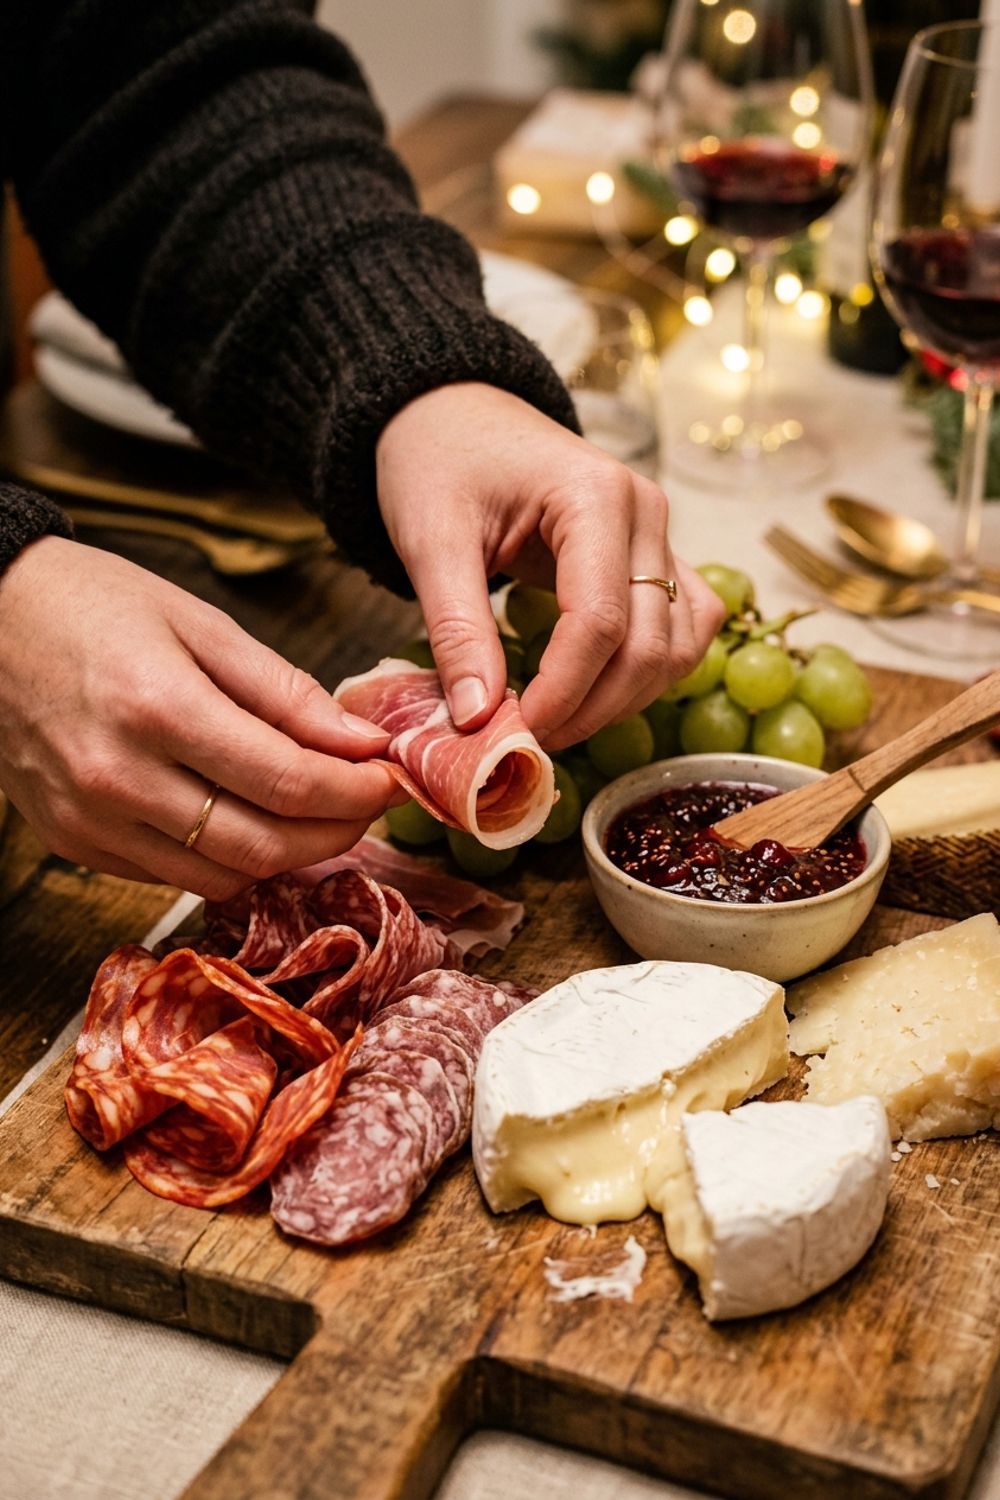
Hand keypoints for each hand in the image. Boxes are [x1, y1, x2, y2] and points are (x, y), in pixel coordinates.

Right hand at [0, 537, 403, 899]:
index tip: (390, 777)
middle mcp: (119, 778)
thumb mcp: (201, 624)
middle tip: (368, 803)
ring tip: (316, 813)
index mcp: (158, 708)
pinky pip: (172, 876)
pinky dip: (225, 858)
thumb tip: (361, 744)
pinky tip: (247, 818)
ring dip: (285, 854)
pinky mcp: (72, 843)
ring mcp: (89, 820)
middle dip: (336, 832)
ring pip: (222, 876)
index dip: (355, 791)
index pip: (287, 782)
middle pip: (263, 845)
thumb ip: (285, 693)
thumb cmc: (95, 605)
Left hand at [376, 383, 724, 749]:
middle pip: (647, 644)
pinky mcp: (656, 557)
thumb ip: (456, 630)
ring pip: (677, 647)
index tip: (517, 730)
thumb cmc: (439, 462)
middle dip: (592, 707)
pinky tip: (594, 691)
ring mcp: (660, 535)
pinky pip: (681, 630)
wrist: (454, 413)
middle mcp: (646, 513)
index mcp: (595, 495)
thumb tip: (478, 718)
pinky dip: (648, 673)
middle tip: (530, 739)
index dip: (563, 691)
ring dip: (625, 698)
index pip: (600, 621)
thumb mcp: (429, 540)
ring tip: (557, 720)